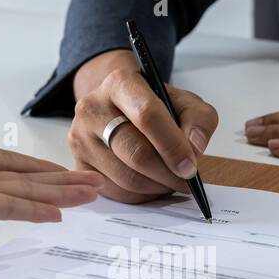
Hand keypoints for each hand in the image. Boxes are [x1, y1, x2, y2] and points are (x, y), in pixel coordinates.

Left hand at [0, 88, 104, 235]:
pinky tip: (57, 214)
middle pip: (20, 181)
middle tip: (95, 189)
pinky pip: (0, 207)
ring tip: (92, 197)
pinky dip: (29, 210)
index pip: (1, 163)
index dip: (34, 167)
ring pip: (19, 195)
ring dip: (56, 196)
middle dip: (58, 185)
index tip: (64, 170)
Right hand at [68, 49, 218, 202]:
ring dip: (158, 187)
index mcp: (120, 83)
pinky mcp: (79, 165)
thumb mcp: (183, 102)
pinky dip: (142, 195)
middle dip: (168, 173)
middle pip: (136, 153)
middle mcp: (92, 108)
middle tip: (187, 181)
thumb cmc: (154, 106)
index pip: (148, 116)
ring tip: (172, 181)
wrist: (118, 109)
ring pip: (127, 178)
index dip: (173, 145)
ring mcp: (81, 139)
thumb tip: (194, 148)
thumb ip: (199, 120)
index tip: (191, 166)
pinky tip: (153, 184)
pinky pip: (117, 192)